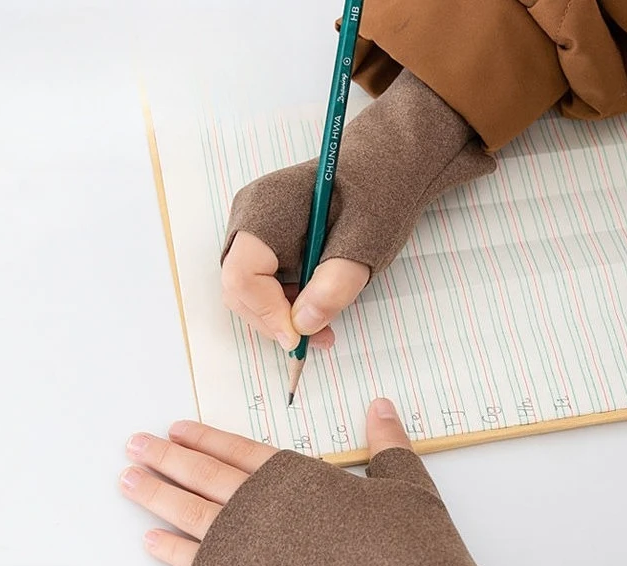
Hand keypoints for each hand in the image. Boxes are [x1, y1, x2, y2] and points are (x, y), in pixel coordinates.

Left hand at [120, 397, 556, 565]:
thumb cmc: (413, 545)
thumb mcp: (406, 484)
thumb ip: (386, 442)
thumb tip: (381, 404)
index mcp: (299, 475)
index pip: (240, 449)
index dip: (206, 437)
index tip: (176, 428)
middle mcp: (266, 505)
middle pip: (205, 476)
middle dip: (166, 458)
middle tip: (133, 445)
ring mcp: (253, 549)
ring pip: (192, 513)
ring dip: (155, 495)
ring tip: (126, 480)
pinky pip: (197, 564)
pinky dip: (171, 552)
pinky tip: (149, 542)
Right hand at [220, 71, 494, 353]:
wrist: (385, 165)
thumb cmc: (376, 195)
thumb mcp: (365, 243)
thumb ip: (334, 286)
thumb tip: (303, 325)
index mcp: (264, 211)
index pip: (242, 277)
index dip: (267, 314)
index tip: (301, 338)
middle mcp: (248, 217)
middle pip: (240, 288)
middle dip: (276, 320)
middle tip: (318, 339)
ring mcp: (254, 227)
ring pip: (251, 289)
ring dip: (284, 316)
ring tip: (325, 330)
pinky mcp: (267, 238)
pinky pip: (264, 280)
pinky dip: (288, 301)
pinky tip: (318, 309)